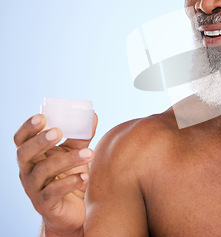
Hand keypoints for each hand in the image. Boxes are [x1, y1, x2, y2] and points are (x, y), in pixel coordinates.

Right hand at [14, 113, 97, 235]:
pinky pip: (54, 192)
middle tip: (58, 132)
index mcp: (33, 156)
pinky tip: (84, 177)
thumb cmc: (70, 176)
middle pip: (25, 153)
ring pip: (44, 171)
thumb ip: (81, 136)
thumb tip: (93, 115)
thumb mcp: (75, 154)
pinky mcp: (45, 204)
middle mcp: (28, 171)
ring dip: (67, 159)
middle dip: (40, 141)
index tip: (42, 117)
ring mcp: (34, 188)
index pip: (21, 140)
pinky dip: (70, 182)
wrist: (72, 210)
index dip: (28, 128)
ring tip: (89, 153)